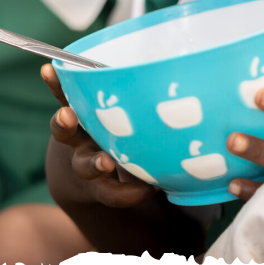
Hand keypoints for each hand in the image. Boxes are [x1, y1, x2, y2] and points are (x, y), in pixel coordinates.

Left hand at [41, 64, 157, 207]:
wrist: (88, 166)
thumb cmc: (135, 162)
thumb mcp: (151, 171)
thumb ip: (171, 169)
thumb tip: (215, 162)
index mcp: (108, 180)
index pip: (114, 194)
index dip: (129, 194)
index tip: (148, 190)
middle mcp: (89, 159)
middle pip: (85, 167)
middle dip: (94, 165)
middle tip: (105, 162)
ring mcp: (78, 136)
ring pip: (66, 135)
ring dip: (66, 125)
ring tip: (68, 115)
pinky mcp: (71, 110)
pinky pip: (60, 97)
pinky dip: (56, 85)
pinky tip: (49, 69)